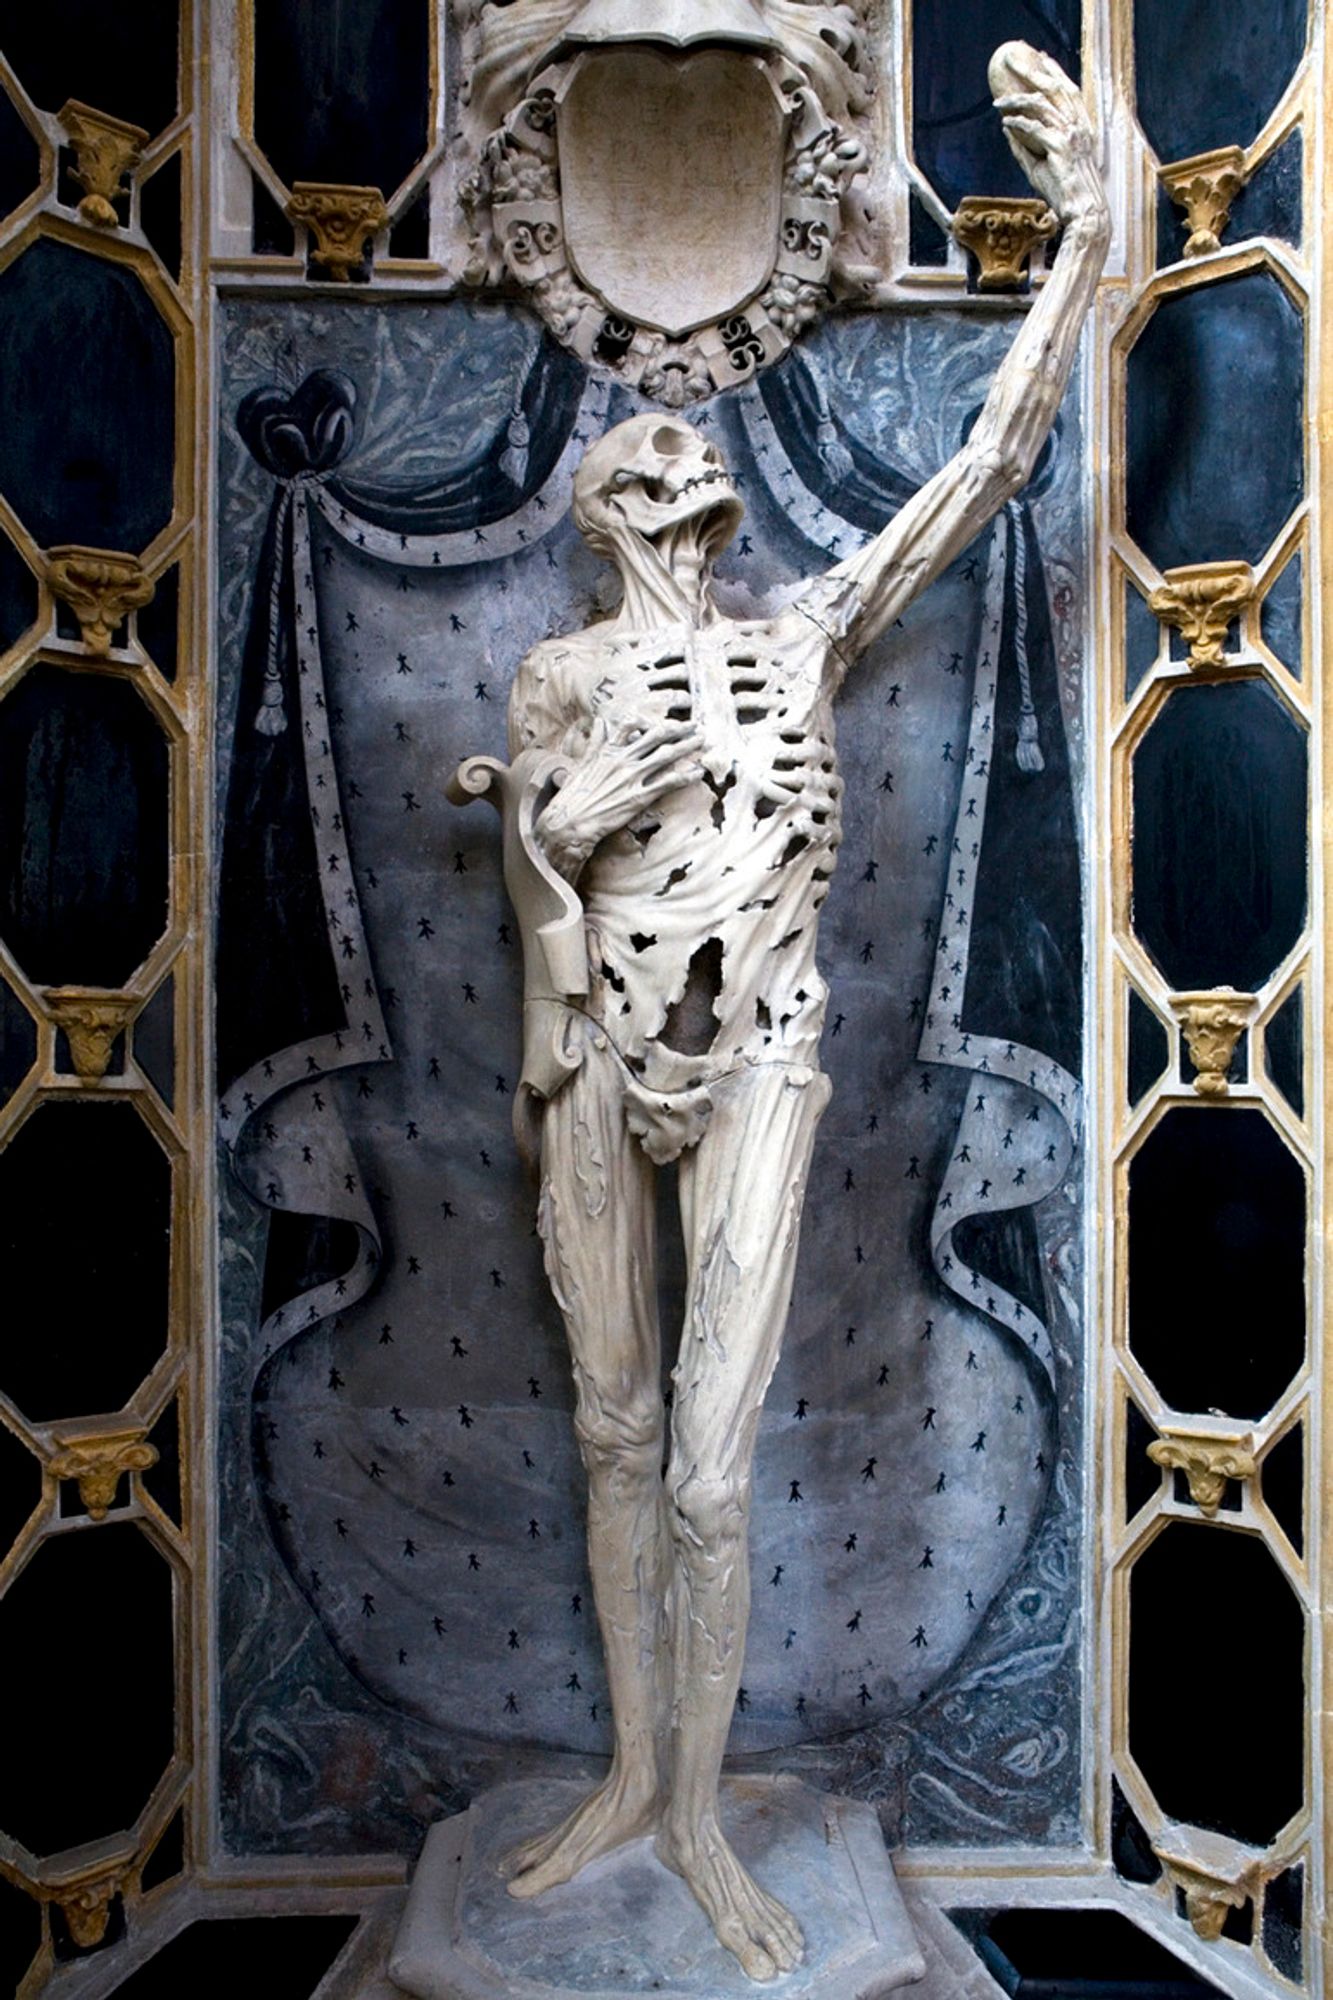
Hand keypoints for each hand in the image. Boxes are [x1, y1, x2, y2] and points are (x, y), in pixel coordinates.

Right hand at [537, 717, 704, 874]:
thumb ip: (595, 741)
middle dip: (678, 729)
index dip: (653, 721)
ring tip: (703, 742)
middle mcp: (623, 760)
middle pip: (656, 737)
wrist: (571, 821)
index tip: (667, 720)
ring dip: (687, 747)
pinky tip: (698, 772)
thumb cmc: (574, 795)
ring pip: (666, 756)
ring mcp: (632, 777)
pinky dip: (686, 776)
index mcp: (609, 750)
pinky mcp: (639, 797)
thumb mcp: (583, 762)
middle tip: (694, 726)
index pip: (633, 725)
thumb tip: (599, 722)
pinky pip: (668, 782)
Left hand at [989, 42, 1106, 229]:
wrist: (1083, 211)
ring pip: (1042, 104)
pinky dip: (1018, 122)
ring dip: (1017, 98)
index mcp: (1081, 126)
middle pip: (1055, 87)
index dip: (1055, 72)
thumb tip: (1007, 128)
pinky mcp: (1060, 147)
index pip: (1069, 90)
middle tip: (1013, 60)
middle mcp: (1079, 125)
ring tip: (998, 100)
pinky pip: (1035, 128)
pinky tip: (1005, 121)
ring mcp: (1071, 135)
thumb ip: (1024, 145)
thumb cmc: (1064, 192)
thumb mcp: (1040, 165)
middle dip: (1033, 70)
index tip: (1040, 59)